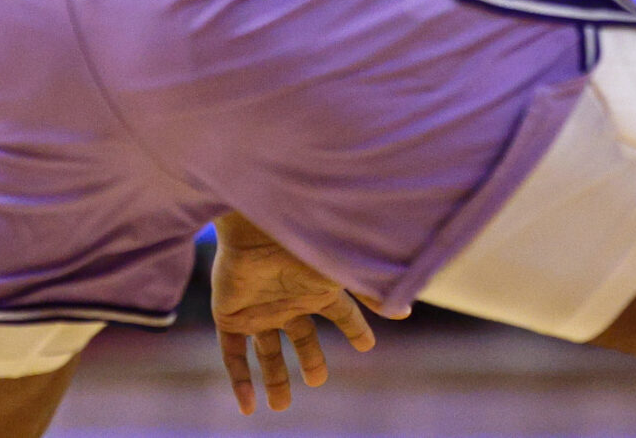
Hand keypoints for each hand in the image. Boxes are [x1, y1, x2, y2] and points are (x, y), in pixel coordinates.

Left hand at [210, 213, 402, 413]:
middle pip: (302, 337)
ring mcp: (259, 310)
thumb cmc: (302, 245)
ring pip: (268, 351)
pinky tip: (246, 406)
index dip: (355, 330)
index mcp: (317, 290)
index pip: (342, 315)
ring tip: (280, 406)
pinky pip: (233, 354)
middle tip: (317, 380)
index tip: (367, 346)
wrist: (254, 228)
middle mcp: (289, 301)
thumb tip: (405, 312)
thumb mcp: (340, 272)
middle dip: (310, 359)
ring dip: (274, 379)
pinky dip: (239, 379)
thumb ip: (369, 293)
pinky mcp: (230, 316)